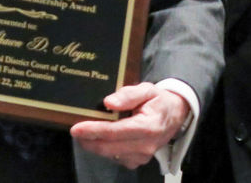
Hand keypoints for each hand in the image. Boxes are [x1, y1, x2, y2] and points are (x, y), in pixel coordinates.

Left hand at [70, 82, 189, 169]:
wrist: (176, 115)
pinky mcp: (138, 161)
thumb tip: (108, 103)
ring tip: (87, 131)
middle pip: (108, 147)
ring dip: (95, 145)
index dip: (93, 131)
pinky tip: (102, 137)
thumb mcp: (147, 89)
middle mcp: (145, 145)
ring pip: (110, 154)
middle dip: (88, 140)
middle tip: (74, 130)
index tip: (76, 129)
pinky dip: (105, 148)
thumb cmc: (158, 100)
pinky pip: (116, 157)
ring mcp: (142, 156)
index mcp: (147, 127)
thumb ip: (128, 95)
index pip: (114, 132)